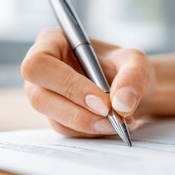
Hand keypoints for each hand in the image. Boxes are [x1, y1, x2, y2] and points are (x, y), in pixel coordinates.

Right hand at [21, 29, 152, 136]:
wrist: (128, 88)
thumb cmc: (124, 66)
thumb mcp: (135, 62)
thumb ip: (132, 77)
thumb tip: (121, 105)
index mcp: (51, 43)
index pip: (39, 65)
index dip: (67, 84)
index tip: (101, 100)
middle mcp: (42, 71)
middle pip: (39, 97)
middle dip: (77, 112)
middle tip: (112, 118)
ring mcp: (46, 96)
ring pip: (54, 118)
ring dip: (89, 125)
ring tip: (120, 123)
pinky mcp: (56, 116)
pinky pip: (68, 130)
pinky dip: (92, 131)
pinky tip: (112, 125)